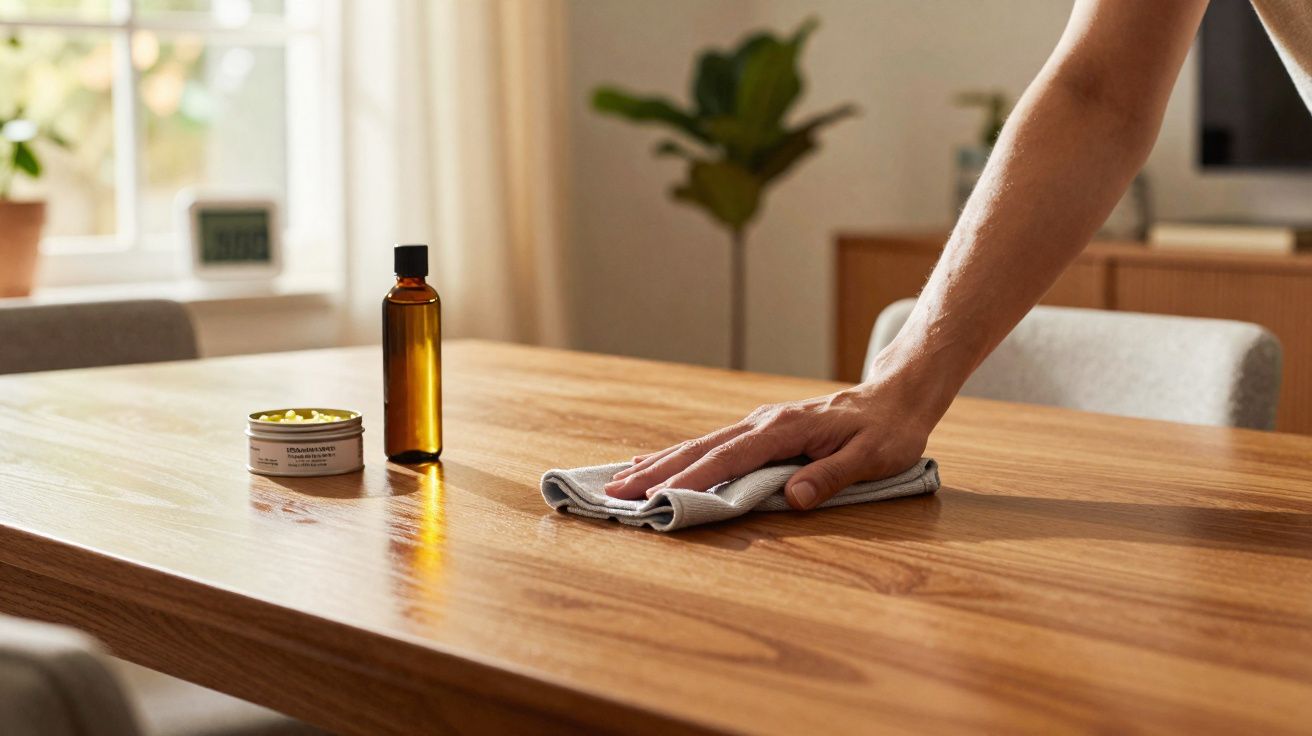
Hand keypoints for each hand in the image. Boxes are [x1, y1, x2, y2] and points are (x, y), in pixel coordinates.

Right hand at [603, 376, 935, 509]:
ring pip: (701, 444)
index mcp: (784, 430)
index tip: (653, 496)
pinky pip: (713, 444)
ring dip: (661, 462)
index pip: (727, 459)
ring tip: (622, 478)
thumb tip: (792, 499)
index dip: (688, 479)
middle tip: (615, 492)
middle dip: (656, 471)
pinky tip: (658, 462)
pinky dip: (681, 454)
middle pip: (700, 448)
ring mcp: (760, 424)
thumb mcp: (872, 458)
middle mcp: (764, 423)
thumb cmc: (887, 431)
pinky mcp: (762, 430)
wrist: (896, 397)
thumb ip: (831, 477)